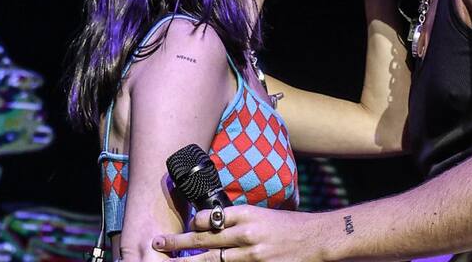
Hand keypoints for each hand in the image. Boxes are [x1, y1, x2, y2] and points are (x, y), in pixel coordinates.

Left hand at [152, 205, 329, 261]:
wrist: (315, 239)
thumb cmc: (288, 225)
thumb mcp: (261, 215)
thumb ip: (237, 220)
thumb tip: (212, 226)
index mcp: (245, 214)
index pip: (209, 218)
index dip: (193, 224)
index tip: (185, 227)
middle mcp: (245, 233)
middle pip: (203, 240)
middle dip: (177, 243)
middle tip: (156, 244)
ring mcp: (251, 255)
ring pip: (212, 261)